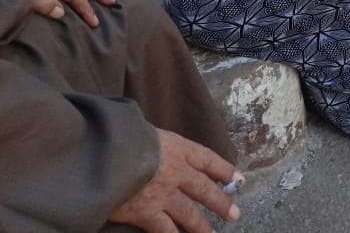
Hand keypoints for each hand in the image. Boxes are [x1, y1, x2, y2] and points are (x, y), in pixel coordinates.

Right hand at [109, 129, 241, 232]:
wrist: (106, 152)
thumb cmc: (122, 136)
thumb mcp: (147, 132)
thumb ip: (159, 146)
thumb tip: (162, 151)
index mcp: (179, 147)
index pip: (208, 159)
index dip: (224, 170)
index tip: (238, 179)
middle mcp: (177, 171)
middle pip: (204, 189)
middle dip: (221, 202)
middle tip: (235, 214)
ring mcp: (164, 194)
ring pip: (190, 214)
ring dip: (203, 227)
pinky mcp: (147, 214)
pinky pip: (166, 231)